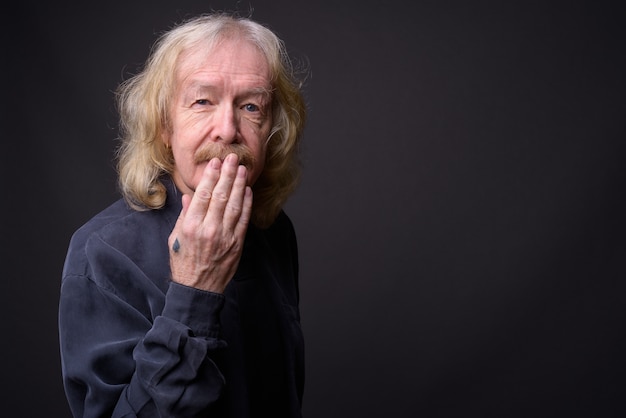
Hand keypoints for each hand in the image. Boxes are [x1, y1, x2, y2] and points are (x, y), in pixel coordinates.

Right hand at [168, 153, 252, 292]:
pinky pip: (243, 219)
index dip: (211, 176)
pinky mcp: (237, 244)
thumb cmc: (184, 263)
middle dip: (227, 174)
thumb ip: (184, 216)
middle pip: (221, 196)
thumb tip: (189, 197)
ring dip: (239, 185)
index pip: (203, 195)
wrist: (199, 289)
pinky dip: (246, 204)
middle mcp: (209, 230)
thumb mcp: (176, 239)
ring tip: (242, 169)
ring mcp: (225, 237)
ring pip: (234, 205)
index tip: (215, 162)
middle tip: (232, 158)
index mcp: (191, 227)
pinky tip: (247, 191)